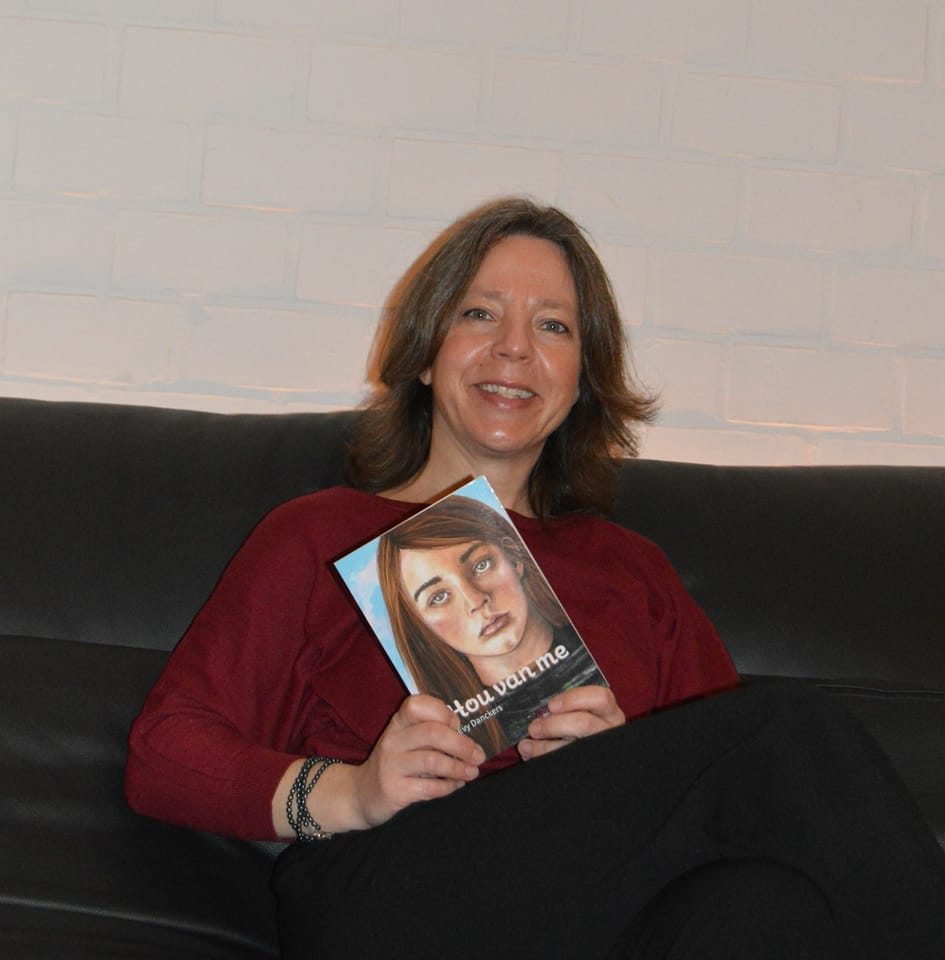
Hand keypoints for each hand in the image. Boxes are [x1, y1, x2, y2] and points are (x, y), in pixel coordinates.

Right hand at [350, 694, 484, 828]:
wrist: (362, 794)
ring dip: (458, 767)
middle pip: (432, 733)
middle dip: (461, 744)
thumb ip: (431, 734)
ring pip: (432, 761)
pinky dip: (448, 786)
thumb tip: (468, 738)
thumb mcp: (407, 741)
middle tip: (478, 755)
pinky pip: (428, 787)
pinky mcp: (393, 790)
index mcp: (398, 723)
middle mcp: (392, 740)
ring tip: (472, 772)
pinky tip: (456, 785)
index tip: (458, 725)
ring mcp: (391, 765)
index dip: (442, 712)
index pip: (417, 705)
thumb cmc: (396, 763)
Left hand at [517, 685, 624, 760]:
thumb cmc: (578, 722)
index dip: (574, 699)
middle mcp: (608, 729)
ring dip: (543, 747)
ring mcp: (598, 747)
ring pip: (572, 748)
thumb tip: (538, 704)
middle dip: (553, 725)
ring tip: (526, 745)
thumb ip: (567, 705)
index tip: (551, 705)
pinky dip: (543, 756)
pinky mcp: (587, 764)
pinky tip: (531, 754)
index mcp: (608, 711)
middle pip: (584, 724)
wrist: (587, 752)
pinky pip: (566, 761)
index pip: (600, 698)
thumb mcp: (580, 711)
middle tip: (533, 728)